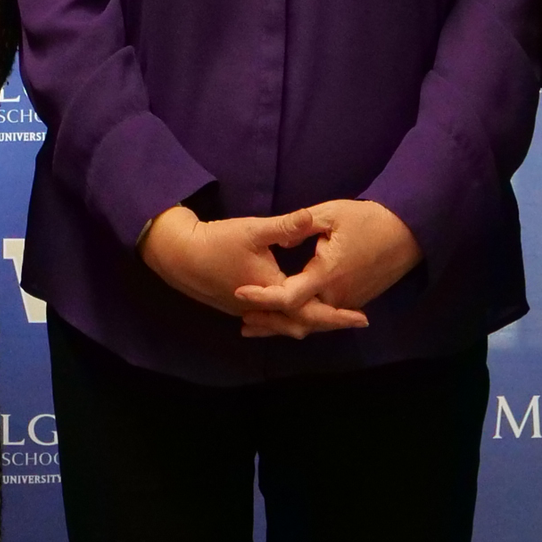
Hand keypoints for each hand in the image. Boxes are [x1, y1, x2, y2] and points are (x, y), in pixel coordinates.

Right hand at [139, 206, 366, 338]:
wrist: (178, 254)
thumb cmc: (216, 241)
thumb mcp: (253, 229)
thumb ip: (286, 226)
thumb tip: (313, 217)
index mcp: (271, 292)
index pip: (312, 312)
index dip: (339, 316)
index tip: (363, 318)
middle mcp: (261, 309)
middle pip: (302, 324)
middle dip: (329, 322)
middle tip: (355, 319)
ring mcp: (247, 311)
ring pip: (285, 325)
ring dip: (308, 321)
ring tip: (331, 316)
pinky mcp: (238, 307)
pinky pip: (272, 320)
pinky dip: (288, 319)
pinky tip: (295, 311)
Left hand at [232, 199, 420, 338]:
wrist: (409, 232)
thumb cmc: (368, 219)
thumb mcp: (330, 214)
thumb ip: (299, 226)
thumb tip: (278, 243)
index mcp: (327, 274)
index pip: (288, 296)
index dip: (262, 297)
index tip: (239, 292)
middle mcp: (337, 295)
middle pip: (297, 318)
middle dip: (270, 322)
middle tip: (243, 322)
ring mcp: (347, 301)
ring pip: (311, 322)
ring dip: (284, 324)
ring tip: (255, 324)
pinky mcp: (354, 301)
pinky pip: (323, 316)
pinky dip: (302, 320)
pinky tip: (285, 318)